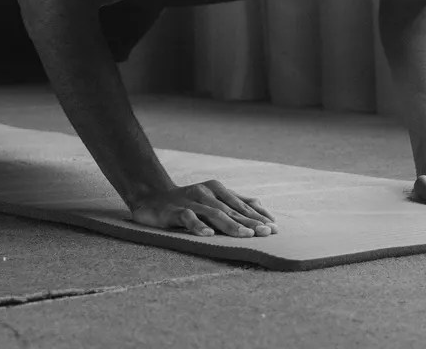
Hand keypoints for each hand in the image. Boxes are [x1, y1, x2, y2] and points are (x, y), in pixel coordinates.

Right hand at [130, 179, 279, 237]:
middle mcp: (206, 192)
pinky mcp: (174, 210)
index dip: (258, 215)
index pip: (242, 204)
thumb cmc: (187, 201)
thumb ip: (235, 202)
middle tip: (266, 232)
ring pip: (214, 213)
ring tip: (246, 235)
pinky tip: (208, 234)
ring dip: (231, 224)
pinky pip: (188, 218)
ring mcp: (191, 200)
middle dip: (250, 221)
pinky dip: (198, 226)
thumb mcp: (212, 200)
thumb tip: (262, 207)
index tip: (274, 228)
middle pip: (232, 209)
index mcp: (217, 189)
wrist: (151, 197)